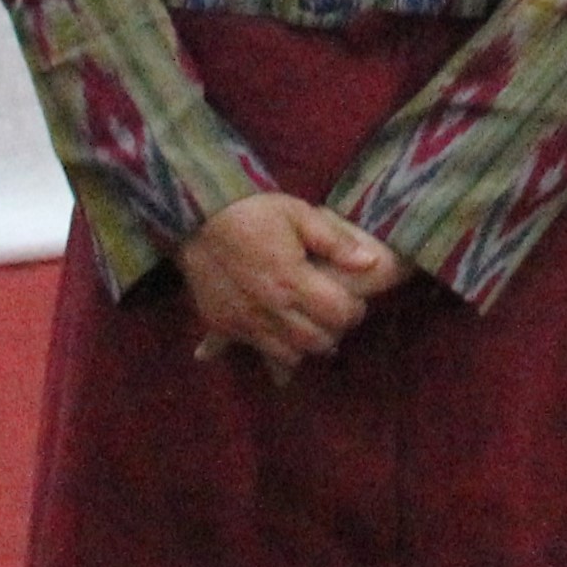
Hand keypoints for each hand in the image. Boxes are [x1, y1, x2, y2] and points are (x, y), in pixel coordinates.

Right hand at [175, 194, 396, 379]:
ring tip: (310, 327)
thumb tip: (370, 262)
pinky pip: (257, 351)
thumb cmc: (252, 211)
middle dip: (333, 331)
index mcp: (291, 279)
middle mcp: (269, 308)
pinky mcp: (222, 326)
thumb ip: (335, 241)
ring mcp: (244, 321)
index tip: (352, 300)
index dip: (354, 310)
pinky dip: (274, 350)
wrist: (197, 217)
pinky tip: (280, 336)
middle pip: (317, 342)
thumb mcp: (299, 213)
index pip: (339, 314)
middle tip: (333, 315)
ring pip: (289, 354)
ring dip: (306, 346)